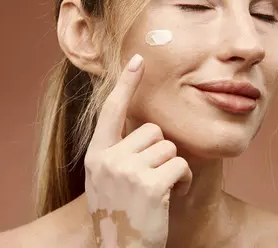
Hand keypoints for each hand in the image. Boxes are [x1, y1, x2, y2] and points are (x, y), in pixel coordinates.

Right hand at [84, 54, 192, 247]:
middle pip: (152, 131)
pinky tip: (169, 198)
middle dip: (159, 152)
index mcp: (96, 155)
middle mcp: (108, 159)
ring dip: (171, 168)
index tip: (138, 60)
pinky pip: (180, 165)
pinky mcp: (150, 184)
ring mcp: (127, 171)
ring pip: (168, 147)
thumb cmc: (119, 216)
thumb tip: (142, 127)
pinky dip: (181, 181)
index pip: (111, 111)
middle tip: (150, 179)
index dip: (126, 84)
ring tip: (158, 192)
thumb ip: (115, 153)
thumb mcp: (105, 181)